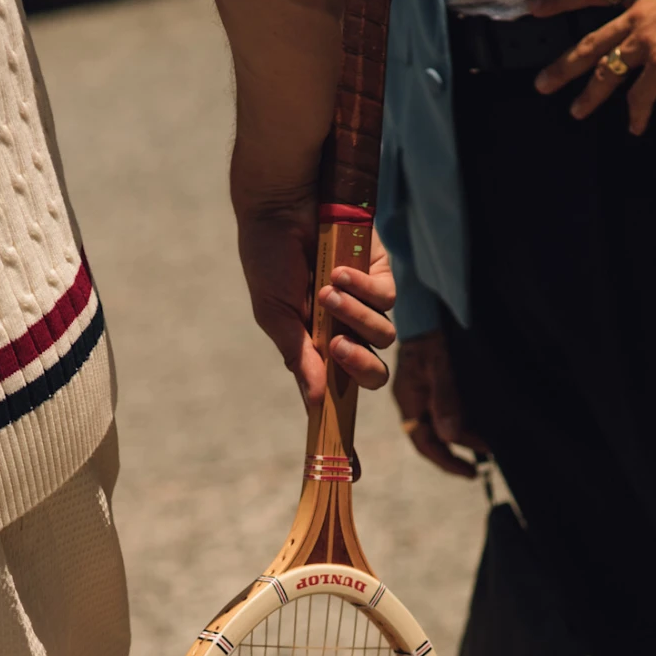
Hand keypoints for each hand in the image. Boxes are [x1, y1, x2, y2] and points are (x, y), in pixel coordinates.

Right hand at [236, 201, 396, 405]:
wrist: (280, 205)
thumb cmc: (269, 259)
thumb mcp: (276, 315)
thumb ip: (299, 357)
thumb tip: (315, 402)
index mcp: (318, 346)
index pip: (339, 389)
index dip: (344, 415)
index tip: (345, 450)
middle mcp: (346, 330)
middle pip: (374, 372)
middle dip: (360, 366)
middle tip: (336, 347)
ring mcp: (366, 303)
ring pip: (384, 335)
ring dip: (355, 316)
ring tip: (326, 292)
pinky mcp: (380, 272)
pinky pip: (386, 298)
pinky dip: (362, 287)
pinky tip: (338, 270)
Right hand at [393, 331, 487, 477]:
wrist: (426, 306)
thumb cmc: (431, 332)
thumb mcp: (440, 364)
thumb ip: (446, 399)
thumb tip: (451, 437)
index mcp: (409, 400)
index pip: (425, 442)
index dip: (447, 460)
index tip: (471, 473)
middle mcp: (414, 401)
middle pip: (436, 437)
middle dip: (461, 450)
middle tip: (490, 456)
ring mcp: (423, 393)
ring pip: (444, 424)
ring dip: (466, 435)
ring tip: (491, 443)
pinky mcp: (434, 384)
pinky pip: (449, 410)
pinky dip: (466, 420)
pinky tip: (482, 422)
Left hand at [530, 0, 655, 135]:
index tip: (535, 8)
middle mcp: (637, 16)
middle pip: (590, 44)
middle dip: (564, 66)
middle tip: (541, 84)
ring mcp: (646, 43)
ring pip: (607, 72)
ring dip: (590, 95)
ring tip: (576, 111)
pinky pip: (641, 97)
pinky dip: (637, 114)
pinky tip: (634, 129)